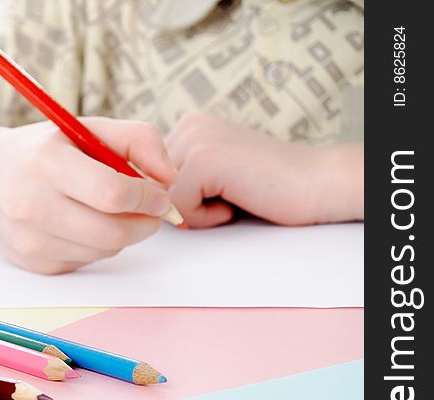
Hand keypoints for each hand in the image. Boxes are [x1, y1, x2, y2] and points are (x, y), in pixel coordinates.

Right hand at [0, 117, 176, 273]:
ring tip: (111, 210)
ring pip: (105, 250)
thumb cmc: (43, 151)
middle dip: (145, 222)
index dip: (148, 197)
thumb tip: (169, 178)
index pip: (112, 193)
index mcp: (46, 163)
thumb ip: (138, 140)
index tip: (160, 194)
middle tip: (151, 209)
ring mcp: (30, 240)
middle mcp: (31, 205)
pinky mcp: (34, 263)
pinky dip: (97, 245)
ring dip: (122, 233)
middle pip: (113, 232)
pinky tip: (82, 223)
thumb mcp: (85, 128)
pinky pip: (88, 261)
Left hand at [165, 111, 363, 227]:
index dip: (179, 200)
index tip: (219, 192)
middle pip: (153, 190)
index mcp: (188, 127)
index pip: (150, 179)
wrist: (319, 184)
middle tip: (230, 194)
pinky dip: (207, 218)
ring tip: (234, 195)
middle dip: (186, 206)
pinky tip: (238, 201)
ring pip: (163, 200)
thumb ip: (177, 180)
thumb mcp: (212, 178)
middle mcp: (187, 125)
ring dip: (197, 212)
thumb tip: (136, 199)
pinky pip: (178, 208)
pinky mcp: (203, 160)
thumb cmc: (268, 189)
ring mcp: (195, 139)